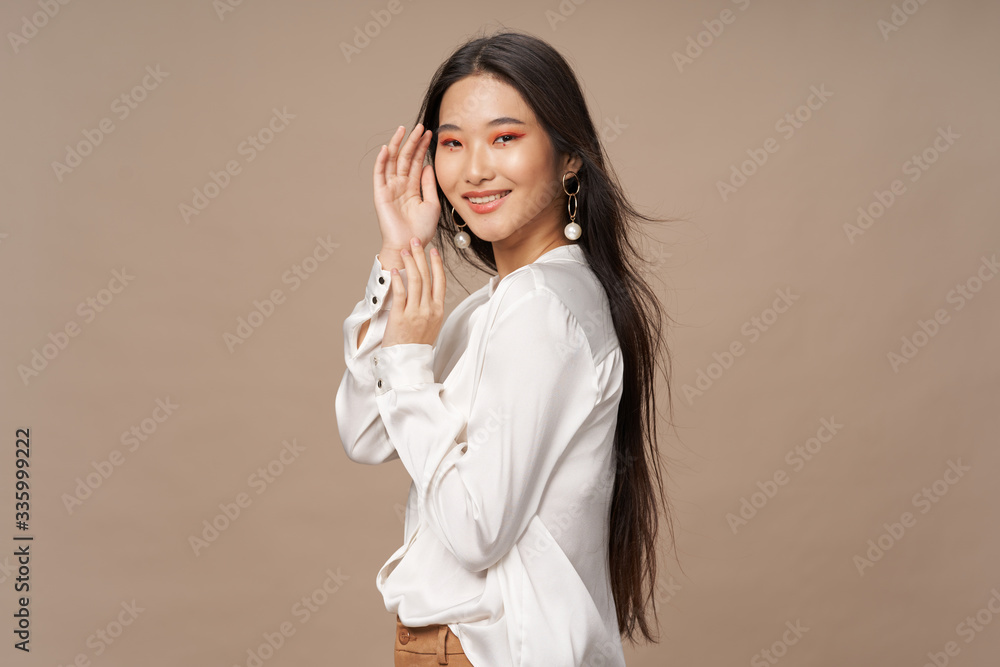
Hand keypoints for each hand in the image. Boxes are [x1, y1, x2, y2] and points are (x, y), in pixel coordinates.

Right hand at [374, 124, 440, 253]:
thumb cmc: (422, 229)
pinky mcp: (381, 194)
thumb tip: (427, 166)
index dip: (422, 148)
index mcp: (412, 188)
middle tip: (420, 126)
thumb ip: (428, 185)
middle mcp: (400, 185)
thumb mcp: (432, 204)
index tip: (430, 134)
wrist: (411, 244)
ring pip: (392, 162)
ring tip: (404, 129)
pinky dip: (381, 161)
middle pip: (405, 158)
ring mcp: (390, 188)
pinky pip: (379, 175)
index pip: (416, 163)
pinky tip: (386, 148)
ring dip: (397, 145)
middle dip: (413, 142)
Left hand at [383, 237, 445, 347]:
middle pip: (426, 276)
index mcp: (438, 310)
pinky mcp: (401, 317)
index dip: (436, 264)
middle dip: (420, 256)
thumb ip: (430, 307)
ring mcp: (415, 313)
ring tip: (404, 250)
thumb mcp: (431, 325)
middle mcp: (429, 309)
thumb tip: (426, 290)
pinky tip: (394, 270)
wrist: (407, 362)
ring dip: (409, 263)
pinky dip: (398, 280)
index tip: (432, 250)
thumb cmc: (417, 344)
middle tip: (415, 241)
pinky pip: (400, 294)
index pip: (440, 281)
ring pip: (415, 281)